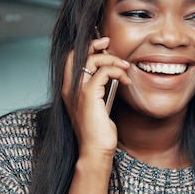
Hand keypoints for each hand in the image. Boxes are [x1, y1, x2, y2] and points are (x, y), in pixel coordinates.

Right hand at [62, 36, 130, 161]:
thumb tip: (110, 75)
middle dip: (93, 44)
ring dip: (112, 60)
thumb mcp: (97, 107)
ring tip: (124, 68)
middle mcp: (69, 88)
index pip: (71, 60)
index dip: (86, 49)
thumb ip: (98, 90)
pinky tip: (125, 80)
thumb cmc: (98, 133)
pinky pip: (104, 72)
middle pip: (76, 54)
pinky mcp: (89, 95)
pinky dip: (117, 71)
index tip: (102, 46)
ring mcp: (77, 91)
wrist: (95, 150)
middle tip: (108, 43)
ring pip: (92, 60)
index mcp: (69, 91)